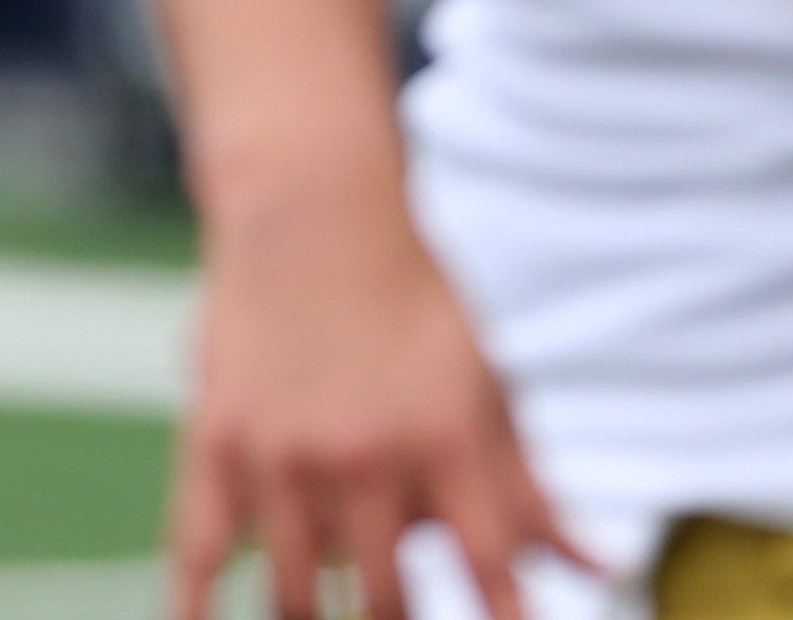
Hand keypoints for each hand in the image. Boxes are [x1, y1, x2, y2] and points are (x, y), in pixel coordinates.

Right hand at [166, 177, 589, 619]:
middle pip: (387, 597)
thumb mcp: (485, 383)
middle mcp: (365, 453)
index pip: (487, 563)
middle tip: (397, 615)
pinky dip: (193, 606)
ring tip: (330, 619)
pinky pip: (198, 550)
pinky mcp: (215, 445)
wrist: (312, 212)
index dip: (502, 613)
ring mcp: (284, 454)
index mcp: (445, 436)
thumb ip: (531, 488)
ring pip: (298, 593)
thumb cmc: (414, 302)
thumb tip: (599, 570)